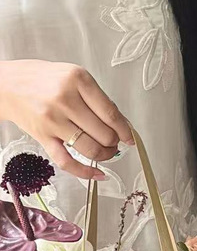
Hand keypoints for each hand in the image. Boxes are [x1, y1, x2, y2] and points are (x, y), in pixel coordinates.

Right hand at [0, 60, 133, 180]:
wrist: (4, 84)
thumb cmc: (41, 79)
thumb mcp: (72, 76)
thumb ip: (96, 98)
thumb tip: (121, 124)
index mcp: (78, 80)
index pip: (111, 113)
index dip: (125, 130)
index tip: (129, 137)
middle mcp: (65, 99)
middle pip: (104, 134)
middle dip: (114, 143)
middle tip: (114, 143)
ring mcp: (53, 120)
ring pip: (91, 149)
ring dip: (105, 155)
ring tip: (106, 152)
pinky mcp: (42, 136)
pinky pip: (67, 161)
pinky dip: (85, 172)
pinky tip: (97, 174)